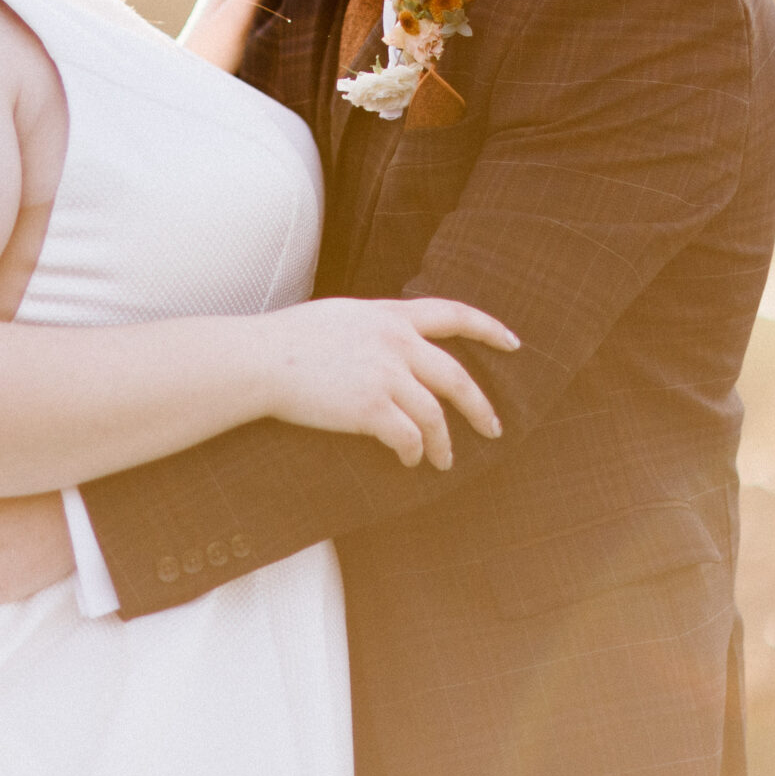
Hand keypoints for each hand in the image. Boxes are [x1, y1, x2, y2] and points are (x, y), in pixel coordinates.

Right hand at [256, 297, 520, 469]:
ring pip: (435, 415)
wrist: (260, 360)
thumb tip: (395, 341)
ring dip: (443, 443)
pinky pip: (409, 437)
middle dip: (480, 407)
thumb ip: (375, 325)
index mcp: (389, 316)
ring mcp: (385, 375)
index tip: (514, 343)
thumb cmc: (288, 340)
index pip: (454, 314)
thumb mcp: (341, 316)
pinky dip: (414, 452)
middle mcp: (395, 342)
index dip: (489, 329)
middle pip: (456, 377)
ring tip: (443, 461)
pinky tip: (409, 460)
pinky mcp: (371, 408)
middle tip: (493, 429)